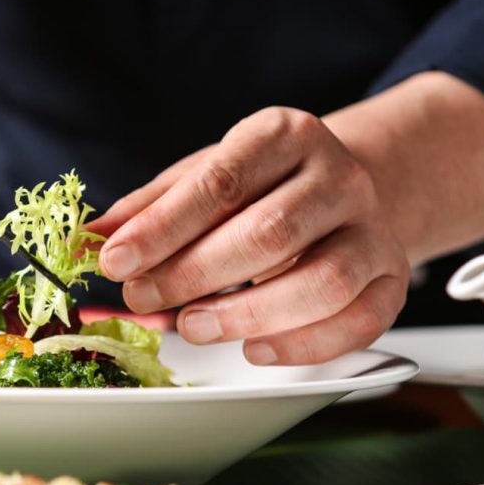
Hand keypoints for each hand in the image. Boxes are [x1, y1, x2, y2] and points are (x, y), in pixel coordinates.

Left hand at [88, 106, 410, 364]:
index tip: (113, 261)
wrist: (341, 186)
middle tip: (141, 298)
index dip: (162, 228)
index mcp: (284, 134)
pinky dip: (304, 345)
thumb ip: (150, 208)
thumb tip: (91, 241)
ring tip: (190, 326)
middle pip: (268, 234)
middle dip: (193, 274)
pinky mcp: (392, 277)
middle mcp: (338, 176)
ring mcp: (372, 228)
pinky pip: (360, 321)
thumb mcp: (202, 176)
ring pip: (322, 282)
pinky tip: (255, 349)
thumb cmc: (260, 184)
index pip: (220, 182)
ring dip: (246, 315)